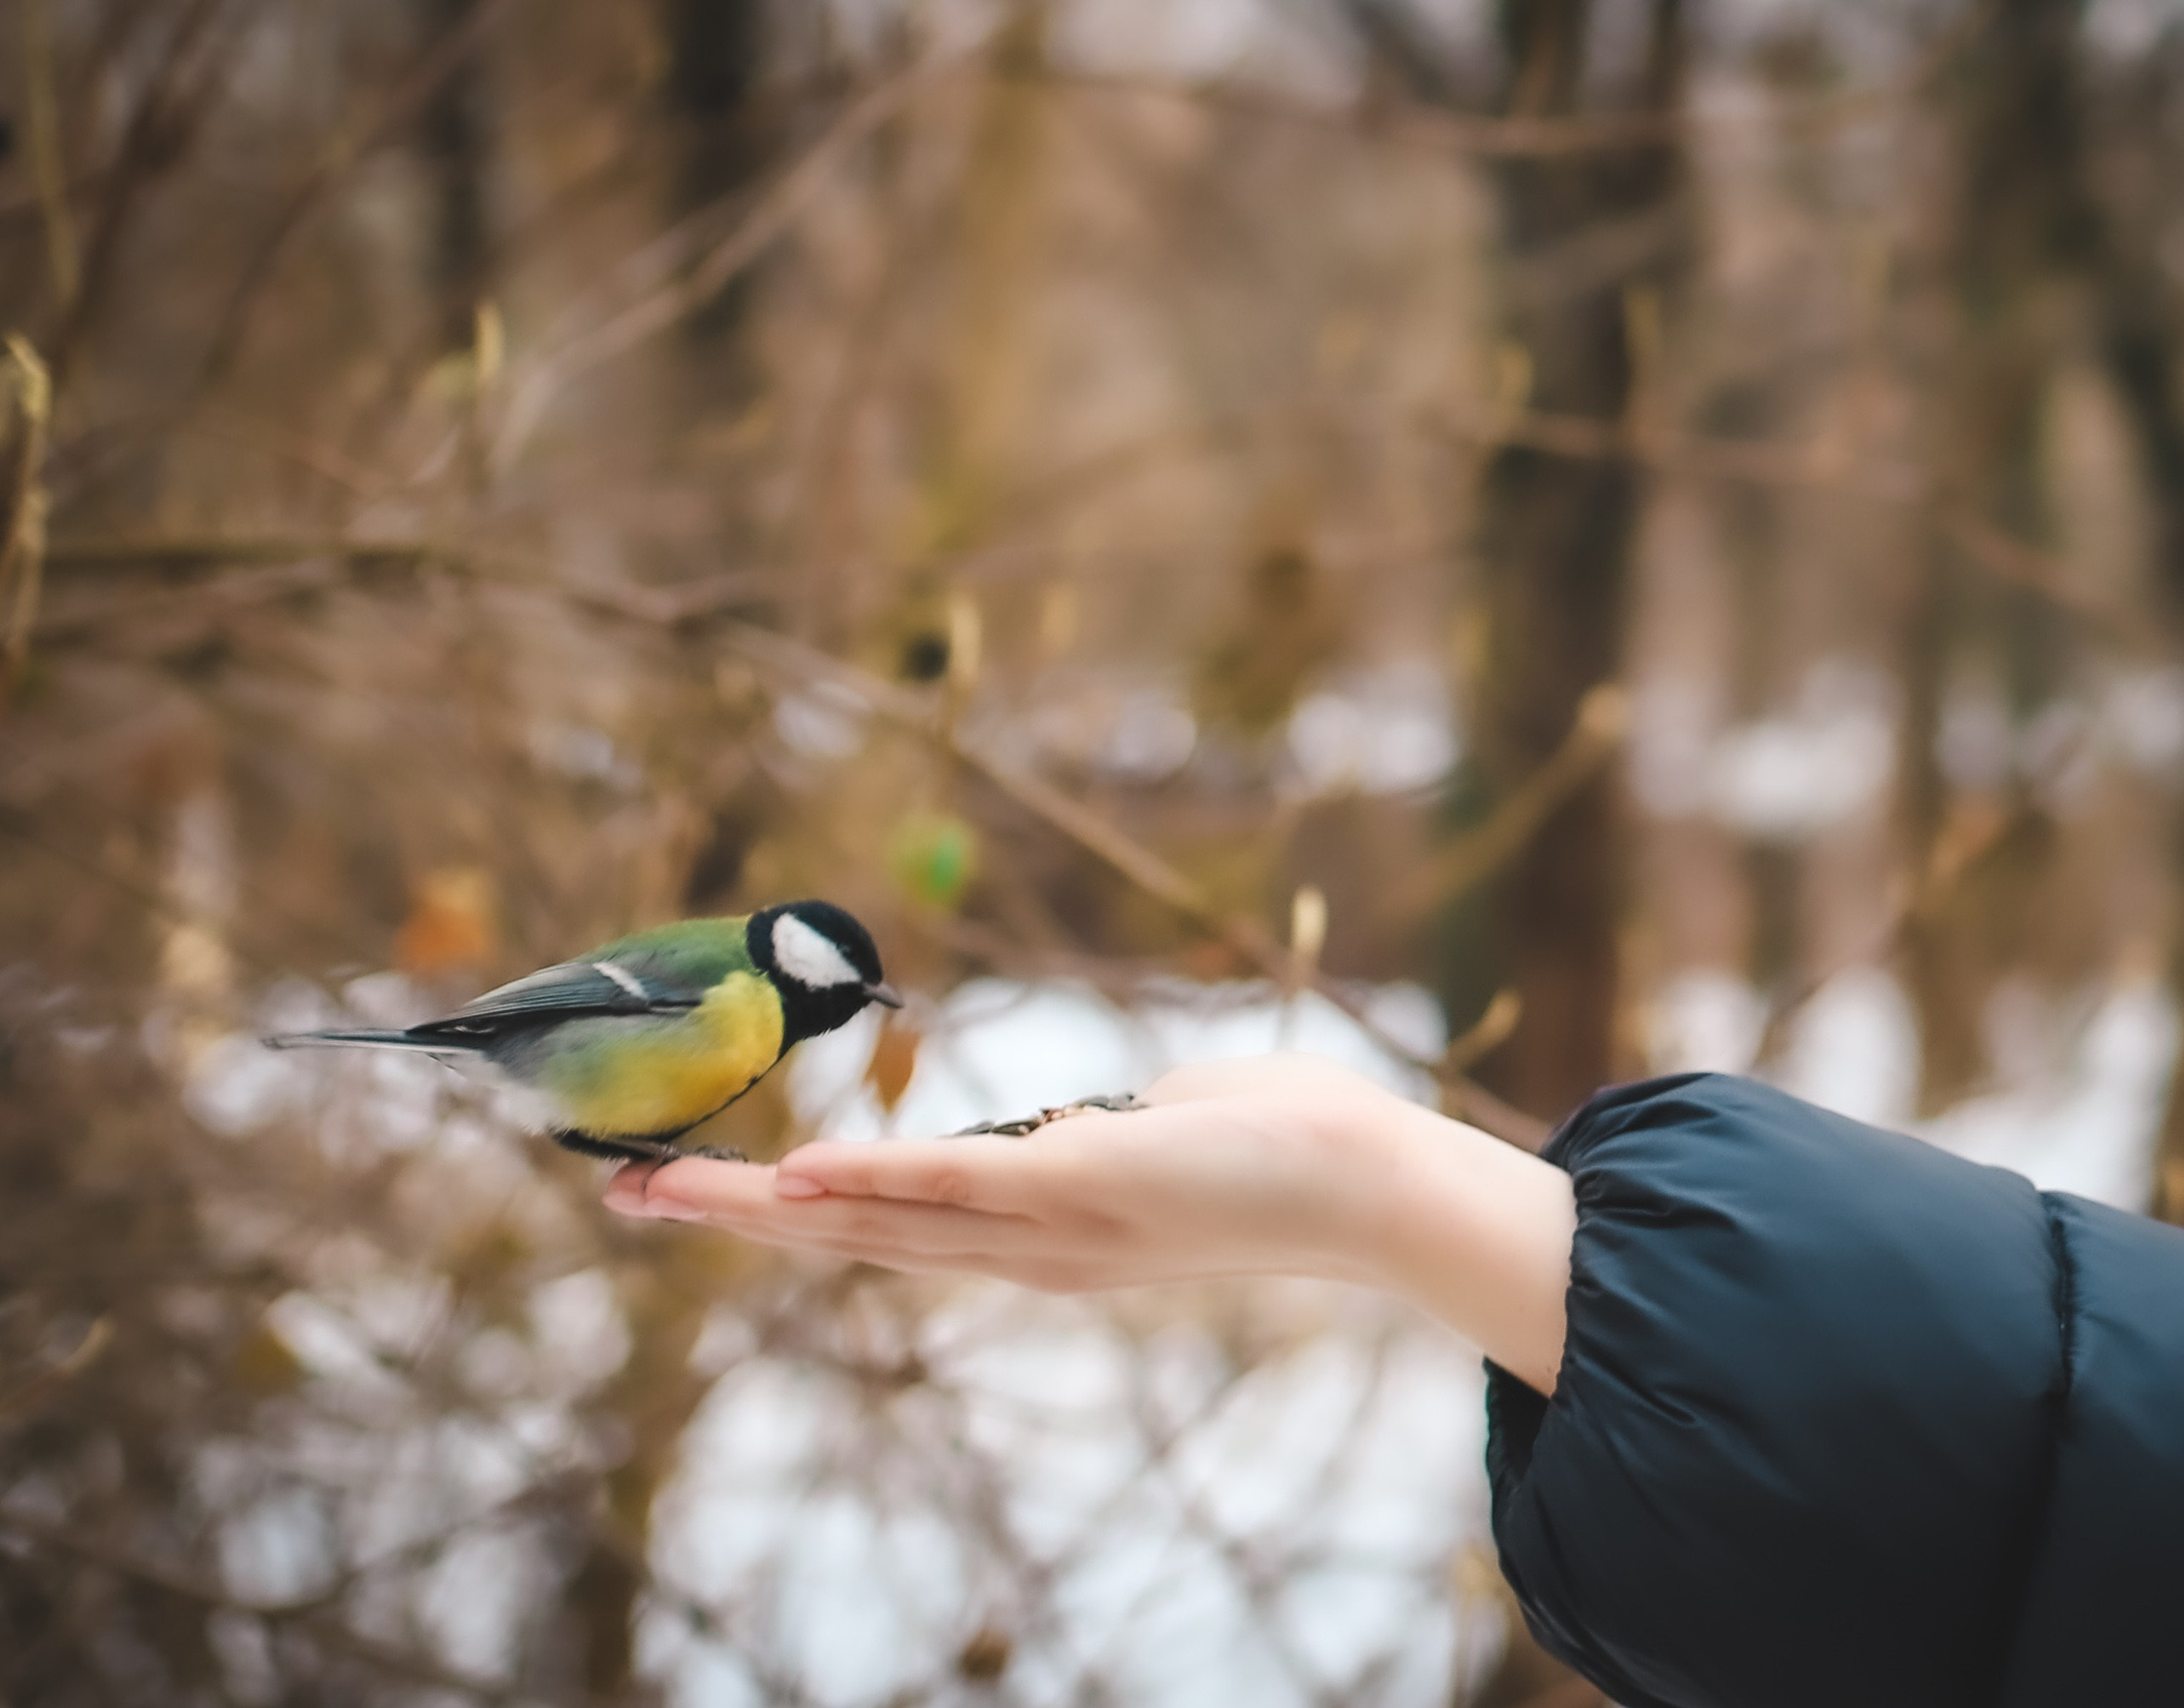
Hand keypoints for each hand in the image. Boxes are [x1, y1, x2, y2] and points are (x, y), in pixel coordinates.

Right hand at [603, 1053, 1574, 1392]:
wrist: (1368, 1182)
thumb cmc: (1276, 1143)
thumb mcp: (1155, 1131)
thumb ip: (1097, 1130)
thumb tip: (1084, 1113)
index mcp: (1037, 1234)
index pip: (889, 1226)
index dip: (791, 1213)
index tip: (699, 1196)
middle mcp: (1028, 1250)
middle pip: (854, 1234)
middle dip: (739, 1219)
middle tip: (628, 1198)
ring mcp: (1050, 1227)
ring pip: (883, 1218)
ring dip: (769, 1205)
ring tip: (666, 1191)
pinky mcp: (1086, 1188)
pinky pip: (962, 1188)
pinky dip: (877, 1181)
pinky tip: (801, 1177)